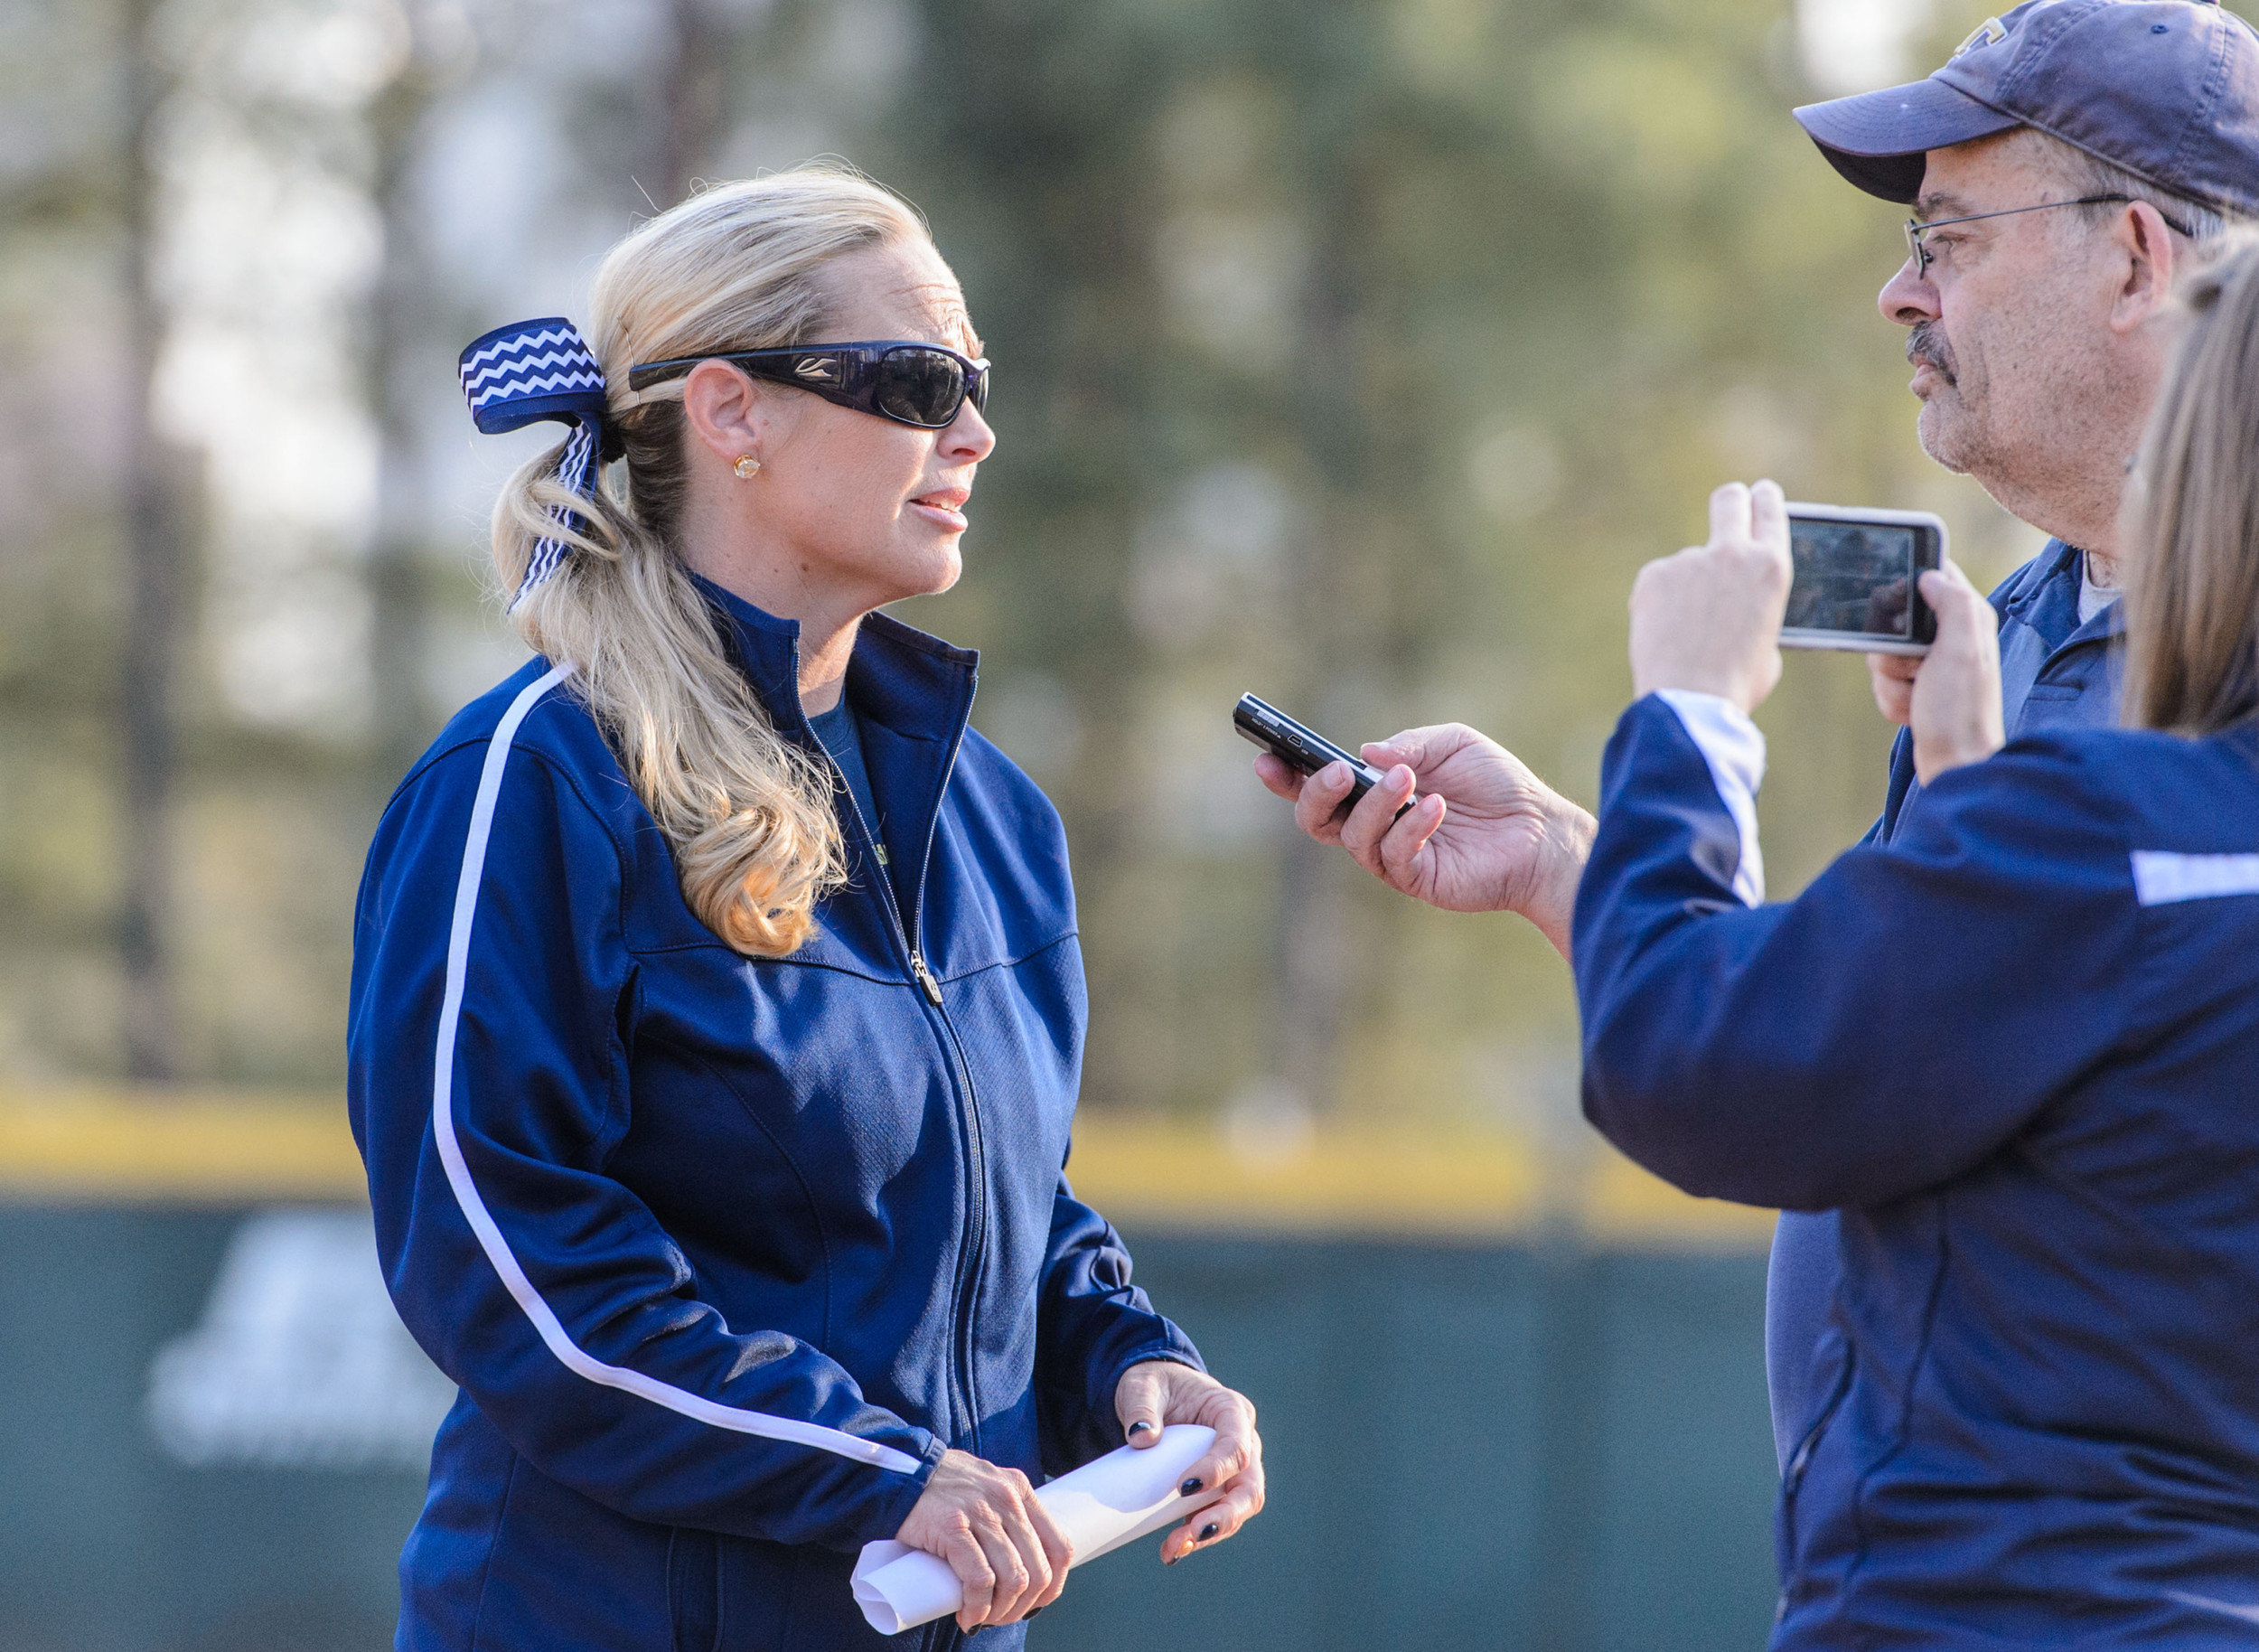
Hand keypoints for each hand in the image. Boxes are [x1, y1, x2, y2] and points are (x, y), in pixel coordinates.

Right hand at [894, 1449, 1074, 1629]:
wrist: (897, 1472)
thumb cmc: (940, 1487)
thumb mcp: (985, 1487)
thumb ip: (1004, 1511)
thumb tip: (1019, 1559)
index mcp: (1019, 1489)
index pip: (1059, 1546)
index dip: (1053, 1585)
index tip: (1034, 1603)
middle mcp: (1007, 1498)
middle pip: (1038, 1570)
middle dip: (1023, 1606)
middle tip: (1000, 1618)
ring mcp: (981, 1511)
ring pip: (1013, 1578)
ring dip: (1000, 1612)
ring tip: (982, 1619)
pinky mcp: (952, 1527)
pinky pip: (979, 1580)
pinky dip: (977, 1607)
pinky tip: (968, 1616)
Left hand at [1114, 1360, 1265, 1563]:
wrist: (1153, 1397)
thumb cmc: (1154, 1385)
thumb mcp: (1142, 1386)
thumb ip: (1141, 1406)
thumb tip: (1141, 1437)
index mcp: (1231, 1411)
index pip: (1236, 1446)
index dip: (1216, 1471)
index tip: (1183, 1487)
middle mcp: (1242, 1441)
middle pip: (1250, 1487)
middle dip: (1226, 1515)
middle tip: (1193, 1532)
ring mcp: (1233, 1469)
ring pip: (1237, 1509)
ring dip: (1210, 1532)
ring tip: (1173, 1548)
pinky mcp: (1216, 1490)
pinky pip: (1215, 1516)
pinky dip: (1196, 1536)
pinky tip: (1171, 1550)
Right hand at [1253, 728, 1596, 958]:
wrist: (1541, 831)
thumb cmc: (1498, 786)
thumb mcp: (1453, 744)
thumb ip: (1410, 744)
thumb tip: (1365, 753)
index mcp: (1376, 792)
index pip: (1320, 788)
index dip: (1288, 776)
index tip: (1267, 759)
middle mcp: (1376, 826)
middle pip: (1317, 821)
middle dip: (1315, 794)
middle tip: (1337, 771)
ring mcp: (1393, 857)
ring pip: (1354, 836)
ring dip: (1375, 802)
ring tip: (1408, 779)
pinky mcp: (1417, 880)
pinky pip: (1394, 855)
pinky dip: (1411, 827)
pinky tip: (1437, 807)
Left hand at [1628, 480, 1792, 712]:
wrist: (1690, 699)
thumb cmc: (1736, 682)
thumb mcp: (1768, 641)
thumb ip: (1757, 607)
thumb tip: (1740, 602)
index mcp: (1771, 568)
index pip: (1770, 510)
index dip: (1764, 499)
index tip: (1760, 494)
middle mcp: (1732, 553)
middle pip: (1729, 500)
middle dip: (1732, 500)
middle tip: (1728, 507)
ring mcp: (1689, 561)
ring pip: (1688, 564)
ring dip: (1688, 587)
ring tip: (1687, 635)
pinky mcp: (1653, 574)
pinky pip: (1659, 584)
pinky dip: (1660, 604)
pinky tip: (1664, 636)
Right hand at [1905, 561, 2003, 781]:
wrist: (1955, 763)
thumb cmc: (1961, 711)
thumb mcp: (1962, 649)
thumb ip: (1953, 603)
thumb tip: (1929, 575)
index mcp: (1967, 617)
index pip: (1932, 575)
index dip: (1907, 585)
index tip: (1898, 613)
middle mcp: (1952, 636)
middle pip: (1894, 621)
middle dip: (1891, 651)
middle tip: (1914, 668)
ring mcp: (1932, 663)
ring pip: (1883, 654)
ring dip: (1891, 681)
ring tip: (1917, 696)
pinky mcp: (1917, 687)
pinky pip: (1884, 681)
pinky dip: (1891, 699)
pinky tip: (1913, 711)